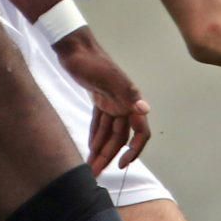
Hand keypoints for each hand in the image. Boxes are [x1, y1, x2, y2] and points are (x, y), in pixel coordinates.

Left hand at [54, 29, 151, 171]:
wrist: (74, 47)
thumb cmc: (92, 62)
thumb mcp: (108, 77)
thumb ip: (126, 93)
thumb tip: (146, 109)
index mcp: (130, 100)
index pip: (140, 132)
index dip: (134, 150)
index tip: (122, 164)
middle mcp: (124, 104)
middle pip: (119, 137)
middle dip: (108, 156)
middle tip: (95, 173)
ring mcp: (111, 102)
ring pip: (109, 132)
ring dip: (101, 150)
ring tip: (90, 167)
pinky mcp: (99, 100)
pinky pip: (100, 123)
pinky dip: (96, 136)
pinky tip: (90, 148)